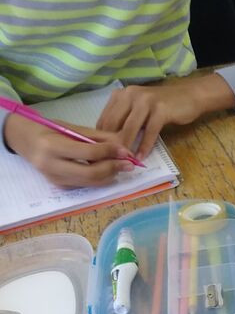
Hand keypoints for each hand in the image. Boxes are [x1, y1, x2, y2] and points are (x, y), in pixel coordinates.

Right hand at [3, 114, 135, 187]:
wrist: (25, 140)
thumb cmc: (49, 130)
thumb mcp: (71, 128)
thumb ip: (97, 137)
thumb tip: (123, 146)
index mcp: (52, 146)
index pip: (88, 153)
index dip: (110, 152)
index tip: (126, 150)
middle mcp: (51, 165)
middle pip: (91, 173)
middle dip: (114, 168)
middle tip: (129, 164)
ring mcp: (54, 178)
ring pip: (90, 182)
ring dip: (110, 176)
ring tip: (121, 167)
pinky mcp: (59, 186)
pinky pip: (85, 185)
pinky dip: (100, 179)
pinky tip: (108, 171)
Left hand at [97, 74, 234, 156]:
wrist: (190, 96)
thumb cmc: (163, 105)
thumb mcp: (139, 108)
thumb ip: (126, 119)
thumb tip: (111, 140)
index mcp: (121, 94)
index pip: (105, 117)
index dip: (101, 136)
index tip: (101, 152)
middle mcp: (130, 95)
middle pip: (114, 123)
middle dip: (112, 143)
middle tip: (110, 159)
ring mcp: (146, 101)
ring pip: (130, 127)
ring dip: (126, 146)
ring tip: (124, 160)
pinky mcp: (161, 110)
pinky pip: (149, 132)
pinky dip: (145, 146)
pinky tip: (142, 157)